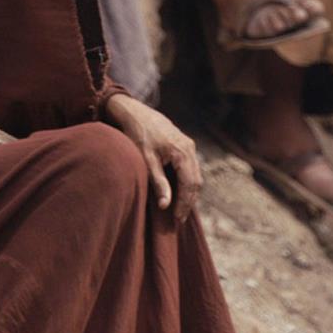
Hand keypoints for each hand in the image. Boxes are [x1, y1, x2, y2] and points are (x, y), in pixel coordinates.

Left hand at [106, 94, 202, 219]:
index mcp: (182, 152)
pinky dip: (187, 182)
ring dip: (189, 193)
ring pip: (196, 175)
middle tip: (179, 219)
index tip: (177, 219)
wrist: (136, 113)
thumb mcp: (146, 161)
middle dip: (189, 201)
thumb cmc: (139, 135)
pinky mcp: (185, 145)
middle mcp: (190, 148)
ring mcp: (189, 146)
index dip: (185, 203)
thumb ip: (158, 183)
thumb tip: (165, 205)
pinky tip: (178, 192)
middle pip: (196, 181)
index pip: (189, 184)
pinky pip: (191, 168)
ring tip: (179, 209)